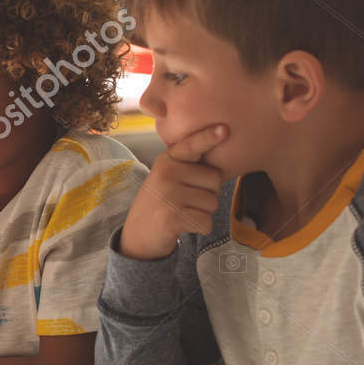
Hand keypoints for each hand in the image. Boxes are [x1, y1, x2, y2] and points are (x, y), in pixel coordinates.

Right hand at [119, 124, 229, 260]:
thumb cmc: (162, 202)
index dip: (209, 137)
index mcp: (167, 160)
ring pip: (213, 202)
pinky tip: (184, 225)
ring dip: (204, 212)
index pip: (192, 145)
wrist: (138, 235)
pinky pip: (206, 222)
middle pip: (215, 179)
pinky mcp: (173, 218)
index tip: (225, 129)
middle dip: (209, 193)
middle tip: (187, 200)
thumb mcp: (167, 177)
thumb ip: (187, 164)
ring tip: (183, 212)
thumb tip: (220, 144)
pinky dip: (201, 227)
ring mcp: (169, 195)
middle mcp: (166, 174)